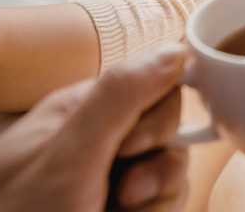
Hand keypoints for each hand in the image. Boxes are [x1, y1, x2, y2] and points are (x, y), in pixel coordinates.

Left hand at [0, 45, 188, 210]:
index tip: (133, 149)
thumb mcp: (69, 159)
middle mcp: (94, 140)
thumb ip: (121, 98)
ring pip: (166, 177)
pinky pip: (154, 205)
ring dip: (156, 201)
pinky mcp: (105, 209)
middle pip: (167, 136)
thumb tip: (175, 48)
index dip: (159, 118)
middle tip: (123, 196)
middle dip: (160, 169)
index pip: (155, 86)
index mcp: (80, 110)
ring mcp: (100, 181)